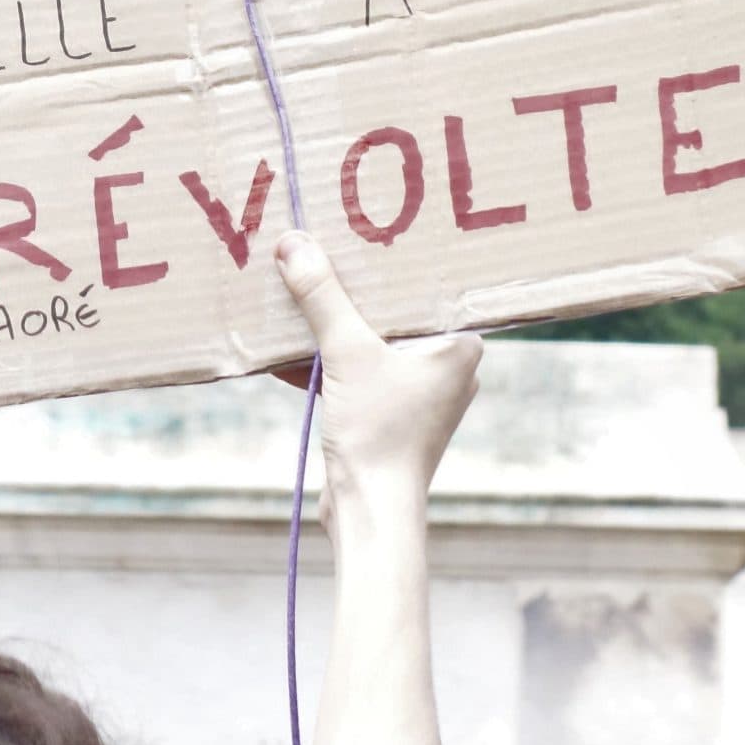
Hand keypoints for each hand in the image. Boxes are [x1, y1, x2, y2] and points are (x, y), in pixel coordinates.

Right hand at [275, 231, 478, 508]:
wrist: (371, 510)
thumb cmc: (378, 432)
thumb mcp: (346, 352)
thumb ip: (322, 297)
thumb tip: (294, 243)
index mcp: (459, 344)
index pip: (426, 286)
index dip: (391, 261)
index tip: (359, 234)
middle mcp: (447, 367)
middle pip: (393, 313)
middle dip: (352, 293)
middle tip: (321, 255)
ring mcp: (419, 395)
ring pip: (372, 344)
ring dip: (332, 329)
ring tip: (296, 298)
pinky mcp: (391, 417)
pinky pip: (358, 374)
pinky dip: (327, 364)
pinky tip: (286, 349)